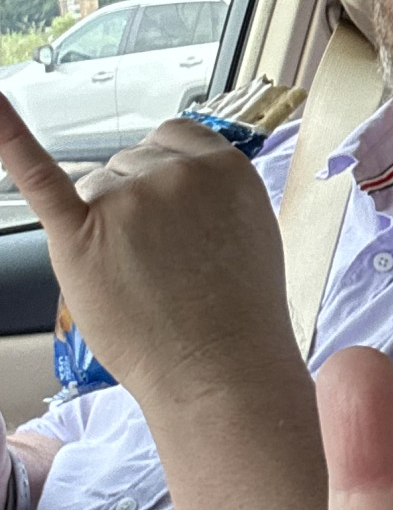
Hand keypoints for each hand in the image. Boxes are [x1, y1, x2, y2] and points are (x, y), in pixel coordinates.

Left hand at [0, 95, 297, 413]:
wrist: (222, 372)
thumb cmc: (238, 313)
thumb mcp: (251, 228)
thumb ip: (213, 190)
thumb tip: (171, 172)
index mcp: (223, 166)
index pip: (172, 138)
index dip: (167, 176)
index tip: (175, 214)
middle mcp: (174, 173)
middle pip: (129, 164)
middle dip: (138, 207)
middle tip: (168, 264)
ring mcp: (127, 200)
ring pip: (96, 187)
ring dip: (107, 225)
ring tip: (143, 279)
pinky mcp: (80, 235)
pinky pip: (39, 179)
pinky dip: (8, 140)